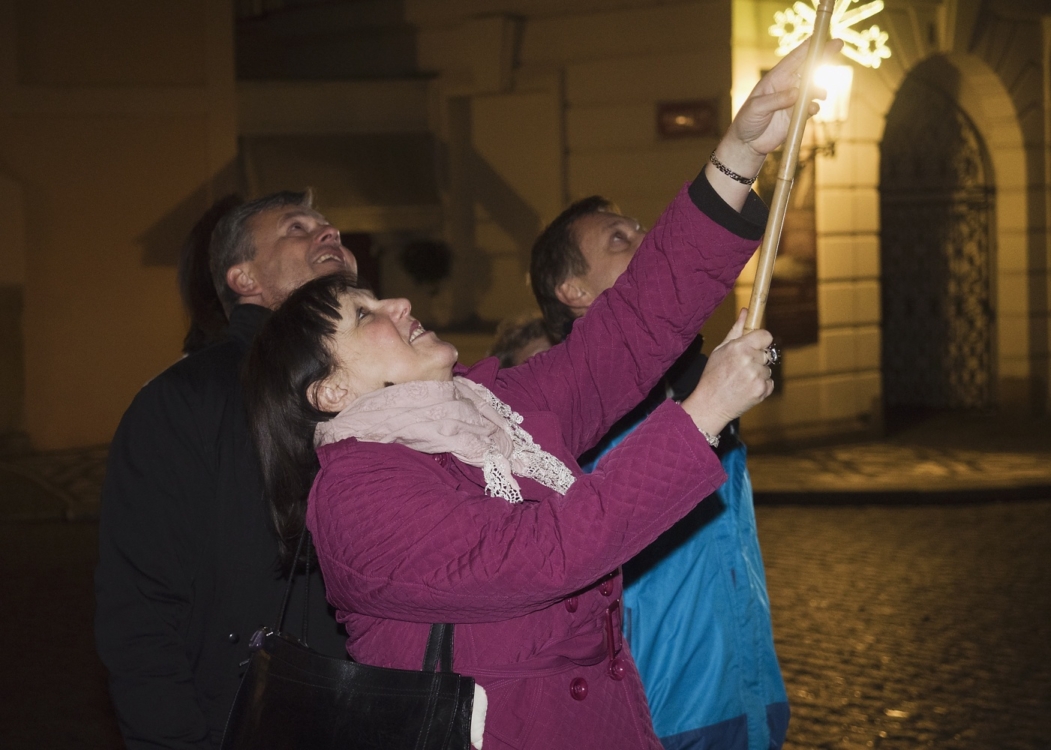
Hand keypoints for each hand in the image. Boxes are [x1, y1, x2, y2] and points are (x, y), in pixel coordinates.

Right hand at [681, 308, 774, 436]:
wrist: (710, 404)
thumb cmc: (712, 376)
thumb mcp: (720, 350)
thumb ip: (736, 330)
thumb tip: (745, 311)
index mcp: (739, 347)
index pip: (766, 336)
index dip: (761, 340)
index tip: (756, 345)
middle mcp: (750, 360)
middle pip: (766, 353)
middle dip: (757, 359)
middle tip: (741, 368)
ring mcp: (757, 376)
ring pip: (767, 369)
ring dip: (758, 373)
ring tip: (741, 380)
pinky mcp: (762, 390)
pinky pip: (769, 383)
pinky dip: (761, 386)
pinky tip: (746, 388)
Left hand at [705, 37, 843, 206]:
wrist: (748, 144)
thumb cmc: (746, 121)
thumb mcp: (757, 108)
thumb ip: (776, 100)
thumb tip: (796, 92)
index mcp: (775, 79)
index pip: (793, 59)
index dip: (807, 47)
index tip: (820, 36)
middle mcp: (787, 87)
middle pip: (808, 68)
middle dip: (822, 56)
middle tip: (838, 44)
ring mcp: (793, 101)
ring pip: (812, 89)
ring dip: (819, 89)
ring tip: (820, 94)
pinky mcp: (797, 116)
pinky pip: (811, 108)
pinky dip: (814, 107)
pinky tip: (812, 110)